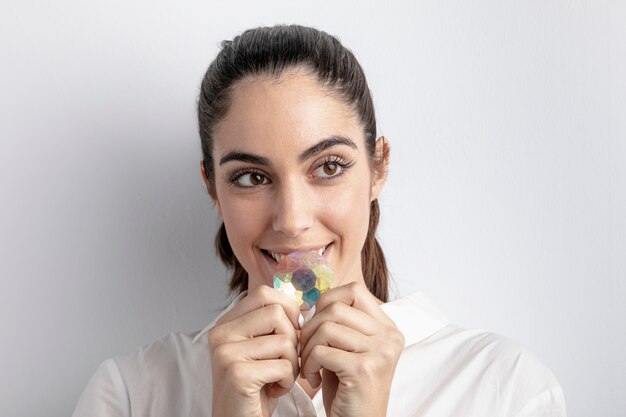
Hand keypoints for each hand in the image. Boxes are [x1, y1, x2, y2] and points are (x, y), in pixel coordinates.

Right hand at [207, 285, 300, 416]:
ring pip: (284, 340)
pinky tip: (274, 390)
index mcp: (226, 323)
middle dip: (292, 338)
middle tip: (285, 361)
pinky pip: (283, 365)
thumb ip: (274, 323)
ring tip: (278, 377)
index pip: (264, 293)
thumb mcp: (263, 348)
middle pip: (277, 313)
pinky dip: (287, 381)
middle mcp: (221, 333)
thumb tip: (303, 304)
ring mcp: (226, 353)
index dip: (288, 309)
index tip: (292, 332)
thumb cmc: (258, 387)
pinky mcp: (237, 374)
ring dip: (292, 363)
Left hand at [299, 281, 404, 416]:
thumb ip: (338, 323)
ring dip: (307, 348)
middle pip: (336, 307)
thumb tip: (310, 300)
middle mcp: (389, 337)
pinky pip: (321, 351)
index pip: (354, 290)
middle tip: (307, 350)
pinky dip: (308, 364)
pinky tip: (313, 378)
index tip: (317, 326)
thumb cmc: (347, 388)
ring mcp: (380, 352)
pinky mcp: (364, 369)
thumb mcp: (347, 348)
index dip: (327, 302)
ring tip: (310, 366)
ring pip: (326, 327)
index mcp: (388, 328)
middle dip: (310, 328)